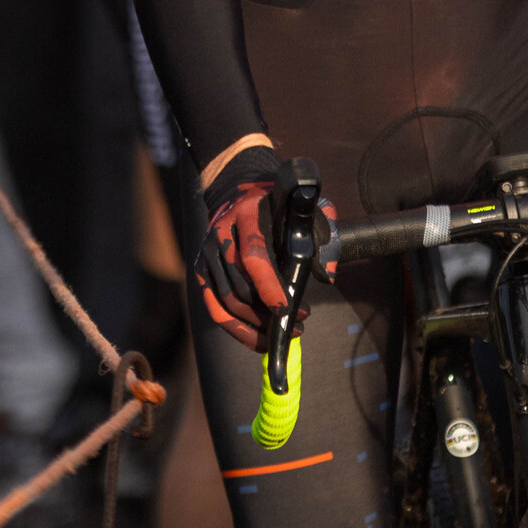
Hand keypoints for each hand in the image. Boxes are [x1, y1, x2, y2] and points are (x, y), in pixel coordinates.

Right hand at [194, 148, 334, 353]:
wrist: (238, 190)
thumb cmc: (277, 204)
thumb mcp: (302, 208)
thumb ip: (321, 232)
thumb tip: (328, 274)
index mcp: (247, 214)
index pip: (254, 256)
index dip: (269, 287)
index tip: (287, 310)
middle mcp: (220, 234)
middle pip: (239, 287)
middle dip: (268, 313)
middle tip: (299, 323)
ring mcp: (206, 253)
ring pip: (226, 303)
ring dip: (255, 325)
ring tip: (283, 332)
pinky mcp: (200, 269)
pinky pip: (215, 308)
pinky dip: (236, 329)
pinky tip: (257, 338)